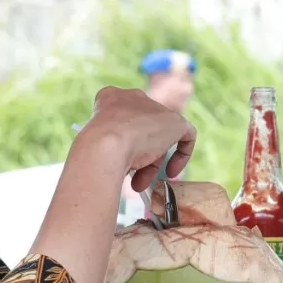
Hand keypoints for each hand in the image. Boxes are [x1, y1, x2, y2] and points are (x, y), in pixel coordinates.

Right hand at [75, 87, 195, 191]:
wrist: (107, 143)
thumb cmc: (96, 147)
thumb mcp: (98, 144)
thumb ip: (111, 145)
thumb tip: (120, 162)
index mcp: (111, 98)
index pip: (120, 120)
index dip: (122, 142)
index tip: (119, 160)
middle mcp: (133, 98)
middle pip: (140, 130)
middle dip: (136, 155)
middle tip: (131, 177)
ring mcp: (155, 108)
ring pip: (157, 138)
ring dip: (150, 164)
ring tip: (140, 184)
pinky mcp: (174, 120)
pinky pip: (185, 136)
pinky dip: (180, 155)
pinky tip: (171, 172)